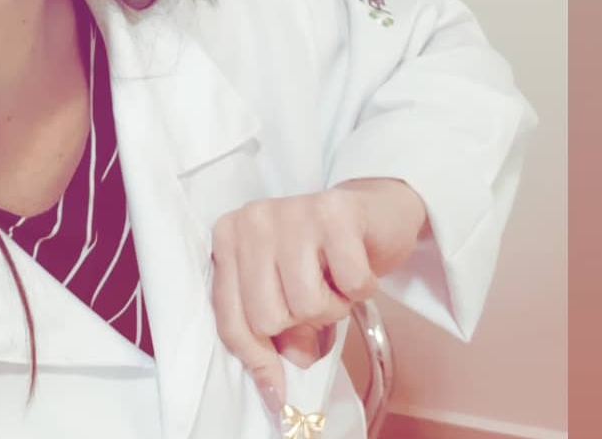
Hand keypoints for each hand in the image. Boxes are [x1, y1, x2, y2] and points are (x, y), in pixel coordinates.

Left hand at [210, 178, 426, 412]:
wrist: (372, 212)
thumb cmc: (321, 258)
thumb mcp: (287, 294)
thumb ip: (276, 330)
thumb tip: (286, 370)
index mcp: (228, 238)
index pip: (230, 317)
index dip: (256, 360)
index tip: (276, 390)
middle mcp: (253, 219)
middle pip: (269, 317)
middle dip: (301, 324)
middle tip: (317, 296)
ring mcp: (293, 211)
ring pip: (308, 305)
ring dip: (334, 306)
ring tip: (335, 279)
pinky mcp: (335, 212)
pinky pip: (351, 284)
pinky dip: (362, 288)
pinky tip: (358, 264)